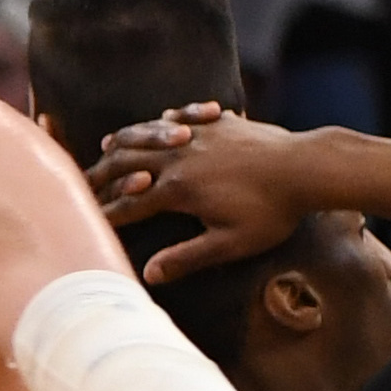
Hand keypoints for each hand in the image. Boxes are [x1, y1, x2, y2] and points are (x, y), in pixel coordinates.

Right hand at [86, 101, 315, 282]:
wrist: (309, 167)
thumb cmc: (273, 211)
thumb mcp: (231, 243)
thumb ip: (187, 257)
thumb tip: (149, 274)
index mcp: (176, 190)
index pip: (127, 203)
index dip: (104, 213)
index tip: (84, 223)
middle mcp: (179, 160)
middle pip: (124, 163)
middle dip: (99, 174)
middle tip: (81, 182)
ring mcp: (198, 137)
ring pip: (147, 134)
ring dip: (124, 141)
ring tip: (107, 145)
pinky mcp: (219, 123)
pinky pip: (182, 115)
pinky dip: (166, 119)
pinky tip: (163, 120)